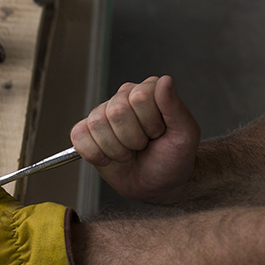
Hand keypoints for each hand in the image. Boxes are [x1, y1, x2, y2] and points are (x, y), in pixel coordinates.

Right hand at [71, 75, 199, 202]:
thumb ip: (175, 107)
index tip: (159, 134)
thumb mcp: (185, 135)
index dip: (151, 123)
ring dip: (116, 149)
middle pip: (116, 111)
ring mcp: (102, 114)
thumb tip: (165, 81)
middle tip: (143, 145)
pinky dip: (95, 154)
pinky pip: (79, 136)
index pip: (140, 97)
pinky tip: (109, 157)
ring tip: (128, 152)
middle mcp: (123, 97)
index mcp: (148, 91)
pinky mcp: (85, 131)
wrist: (157, 184)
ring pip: (97, 124)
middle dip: (133, 138)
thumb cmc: (172, 158)